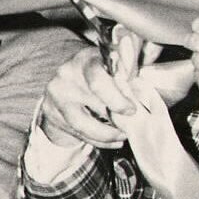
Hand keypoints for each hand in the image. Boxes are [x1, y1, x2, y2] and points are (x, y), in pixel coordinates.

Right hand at [39, 29, 148, 149]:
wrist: (66, 87)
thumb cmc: (99, 76)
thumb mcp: (113, 70)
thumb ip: (128, 77)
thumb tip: (147, 91)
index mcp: (87, 58)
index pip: (99, 79)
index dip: (117, 98)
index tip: (132, 110)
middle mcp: (67, 73)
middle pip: (93, 102)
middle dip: (116, 119)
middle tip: (130, 128)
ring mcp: (56, 94)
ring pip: (83, 123)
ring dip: (107, 134)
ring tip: (122, 136)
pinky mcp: (51, 112)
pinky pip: (77, 132)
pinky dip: (98, 140)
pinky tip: (112, 140)